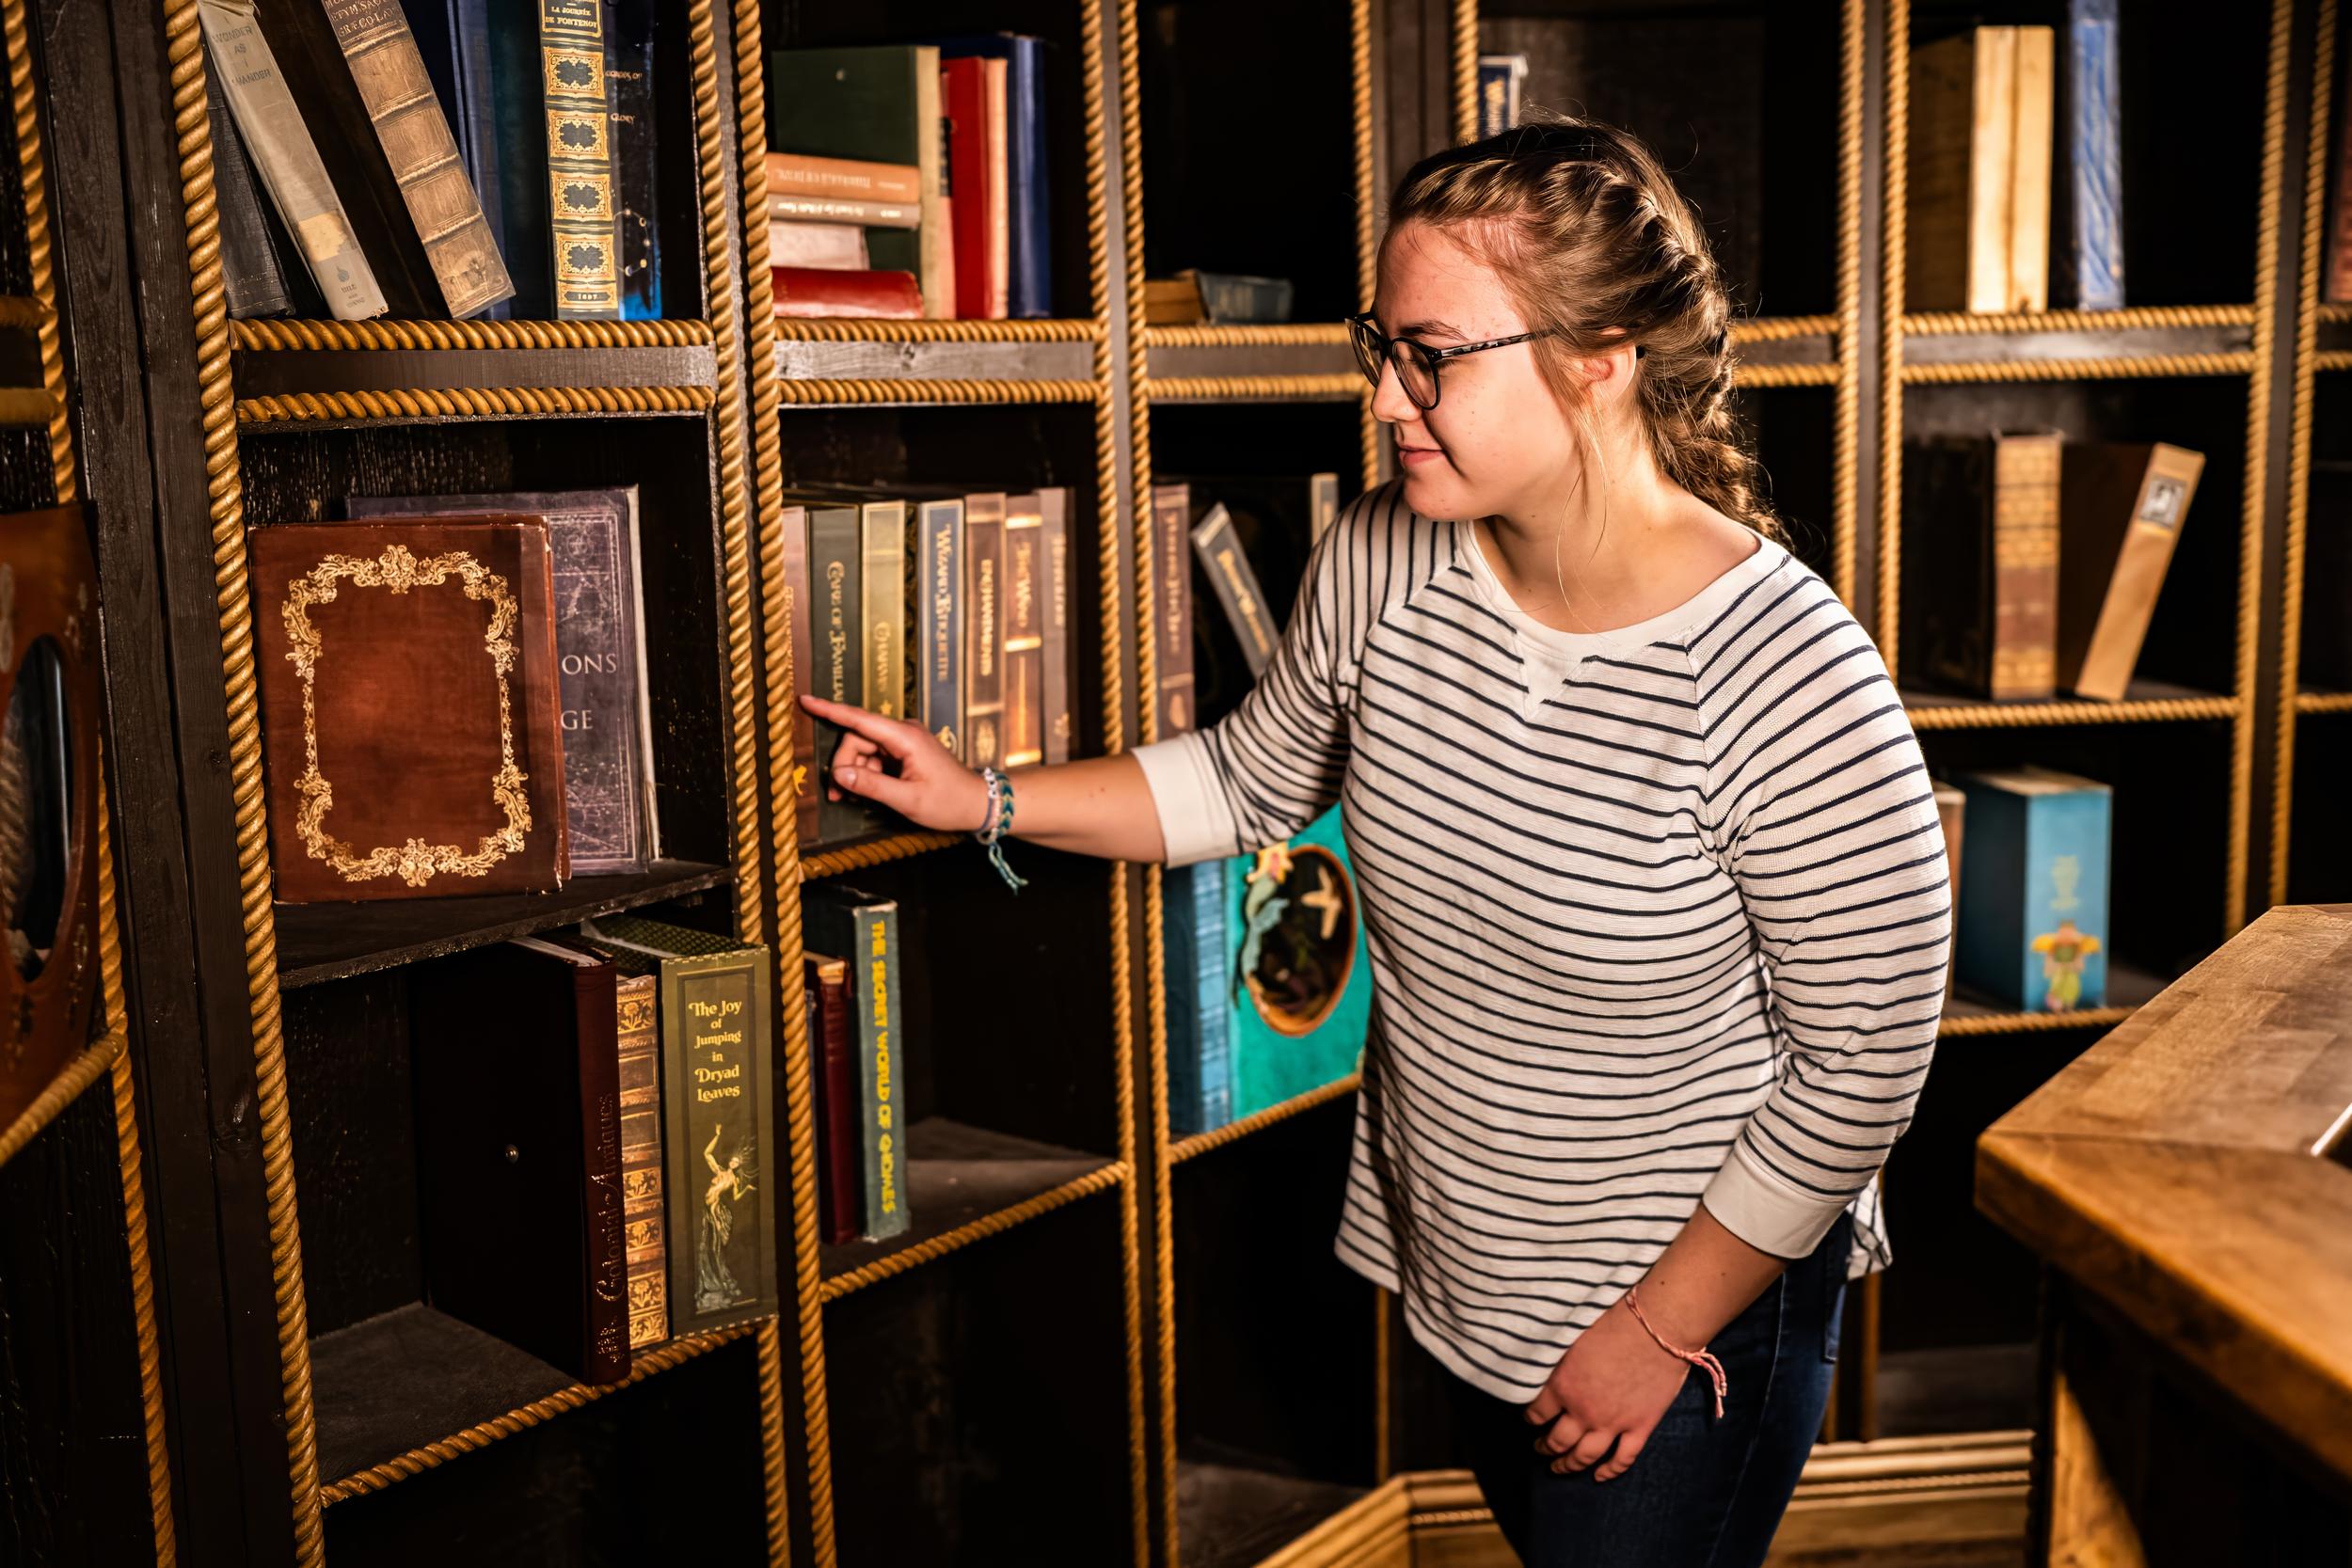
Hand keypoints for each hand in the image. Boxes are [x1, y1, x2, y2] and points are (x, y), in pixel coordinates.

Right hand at [799, 692, 989, 833]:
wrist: (978, 803)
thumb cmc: (949, 802)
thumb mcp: (908, 800)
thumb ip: (872, 786)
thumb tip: (839, 774)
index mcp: (906, 738)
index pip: (860, 720)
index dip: (830, 710)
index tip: (805, 700)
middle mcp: (904, 732)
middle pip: (857, 739)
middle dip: (843, 765)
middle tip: (838, 795)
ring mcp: (905, 740)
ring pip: (863, 749)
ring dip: (853, 772)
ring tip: (849, 798)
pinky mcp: (905, 750)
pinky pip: (875, 756)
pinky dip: (865, 773)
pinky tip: (865, 792)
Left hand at [1523, 1292, 1694, 1482]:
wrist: (1657, 1327)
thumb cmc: (1613, 1321)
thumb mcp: (1571, 1336)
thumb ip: (1555, 1359)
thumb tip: (1539, 1364)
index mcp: (1563, 1386)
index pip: (1536, 1413)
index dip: (1530, 1418)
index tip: (1529, 1420)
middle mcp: (1584, 1411)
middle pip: (1557, 1440)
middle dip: (1544, 1447)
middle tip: (1539, 1449)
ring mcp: (1613, 1423)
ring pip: (1585, 1456)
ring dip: (1569, 1465)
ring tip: (1558, 1468)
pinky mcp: (1640, 1426)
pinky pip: (1623, 1459)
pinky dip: (1610, 1471)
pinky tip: (1599, 1476)